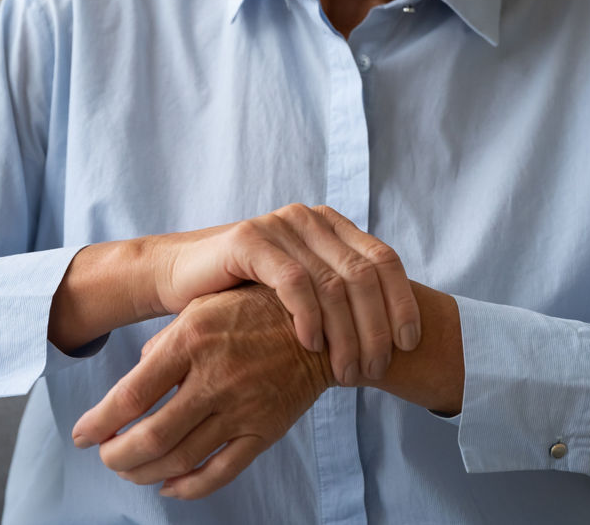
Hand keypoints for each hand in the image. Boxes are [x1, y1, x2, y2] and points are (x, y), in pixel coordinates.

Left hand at [71, 284, 330, 498]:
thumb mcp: (201, 307)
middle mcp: (214, 377)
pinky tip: (169, 486)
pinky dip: (188, 488)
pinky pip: (220, 471)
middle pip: (151, 437)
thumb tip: (134, 383)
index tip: (82, 435)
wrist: (320, 323)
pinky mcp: (264, 430)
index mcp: (192, 339)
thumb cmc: (252, 309)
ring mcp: (241, 408)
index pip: (131, 395)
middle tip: (106, 456)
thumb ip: (164, 343)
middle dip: (117, 456)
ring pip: (181, 459)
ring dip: (145, 473)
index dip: (99, 422)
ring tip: (130, 471)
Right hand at [153, 203, 419, 385]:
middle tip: (372, 370)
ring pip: (333, 282)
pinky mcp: (249, 239)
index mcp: (332, 226)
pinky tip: (311, 345)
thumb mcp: (303, 293)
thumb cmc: (247, 296)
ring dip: (345, 333)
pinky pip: (293, 281)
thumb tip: (396, 336)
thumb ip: (342, 298)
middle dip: (375, 328)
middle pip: (364, 275)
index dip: (402, 303)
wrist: (182, 279)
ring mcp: (281, 225)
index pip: (385, 260)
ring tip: (346, 370)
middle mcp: (311, 219)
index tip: (408, 344)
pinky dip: (308, 316)